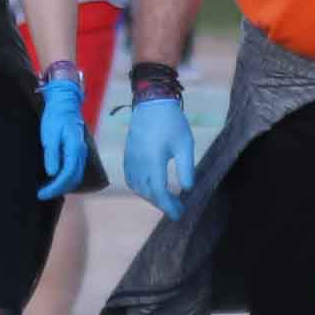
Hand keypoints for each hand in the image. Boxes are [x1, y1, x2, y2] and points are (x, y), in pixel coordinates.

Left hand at [36, 69, 93, 200]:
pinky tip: (55, 179)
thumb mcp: (49, 135)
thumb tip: (52, 173)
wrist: (64, 103)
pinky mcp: (78, 151)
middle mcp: (81, 153)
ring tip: (48, 189)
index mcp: (75, 149)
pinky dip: (66, 178)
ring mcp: (81, 152)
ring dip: (63, 185)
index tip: (41, 193)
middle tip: (42, 194)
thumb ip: (52, 155)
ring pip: (75, 176)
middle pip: (73, 179)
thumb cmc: (54, 117)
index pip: (67, 175)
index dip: (54, 187)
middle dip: (59, 189)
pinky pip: (74, 169)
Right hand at [117, 91, 195, 219]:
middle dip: (161, 203)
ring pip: (137, 186)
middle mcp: (138, 163)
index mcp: (153, 161)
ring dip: (150, 196)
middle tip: (177, 209)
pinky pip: (130, 177)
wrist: (151, 101)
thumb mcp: (185, 144)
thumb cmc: (172, 121)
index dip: (169, 206)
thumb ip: (186, 168)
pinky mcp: (128, 154)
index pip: (158, 191)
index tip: (180, 214)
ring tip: (165, 199)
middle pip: (147, 192)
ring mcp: (130, 158)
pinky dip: (140, 187)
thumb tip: (187, 189)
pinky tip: (149, 187)